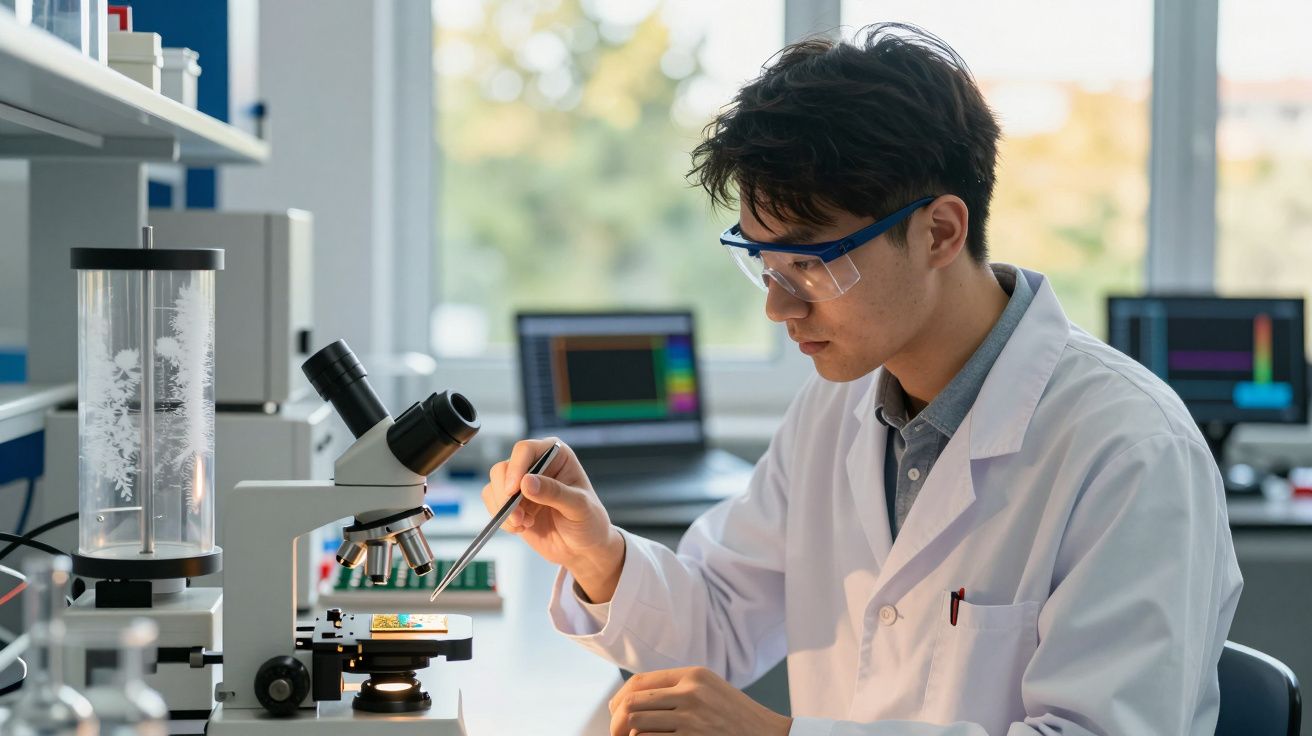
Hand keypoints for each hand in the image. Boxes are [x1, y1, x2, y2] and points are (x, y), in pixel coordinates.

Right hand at [483, 438, 624, 600]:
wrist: (582, 548)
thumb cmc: (588, 522)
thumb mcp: (579, 507)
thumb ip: (555, 493)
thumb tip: (526, 482)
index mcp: (556, 455)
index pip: (526, 450)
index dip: (516, 468)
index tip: (514, 490)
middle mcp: (536, 464)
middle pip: (503, 468)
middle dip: (505, 494)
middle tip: (518, 516)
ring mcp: (521, 484)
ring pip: (494, 485)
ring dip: (503, 508)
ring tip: (524, 523)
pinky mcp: (511, 503)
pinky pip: (493, 503)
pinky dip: (502, 518)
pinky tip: (521, 527)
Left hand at [609, 666, 791, 735]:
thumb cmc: (736, 717)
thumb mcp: (710, 690)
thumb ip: (678, 688)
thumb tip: (631, 699)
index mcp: (694, 675)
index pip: (640, 682)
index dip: (619, 698)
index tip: (614, 711)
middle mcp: (691, 693)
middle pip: (633, 703)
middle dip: (617, 721)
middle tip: (616, 733)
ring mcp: (692, 719)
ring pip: (637, 724)